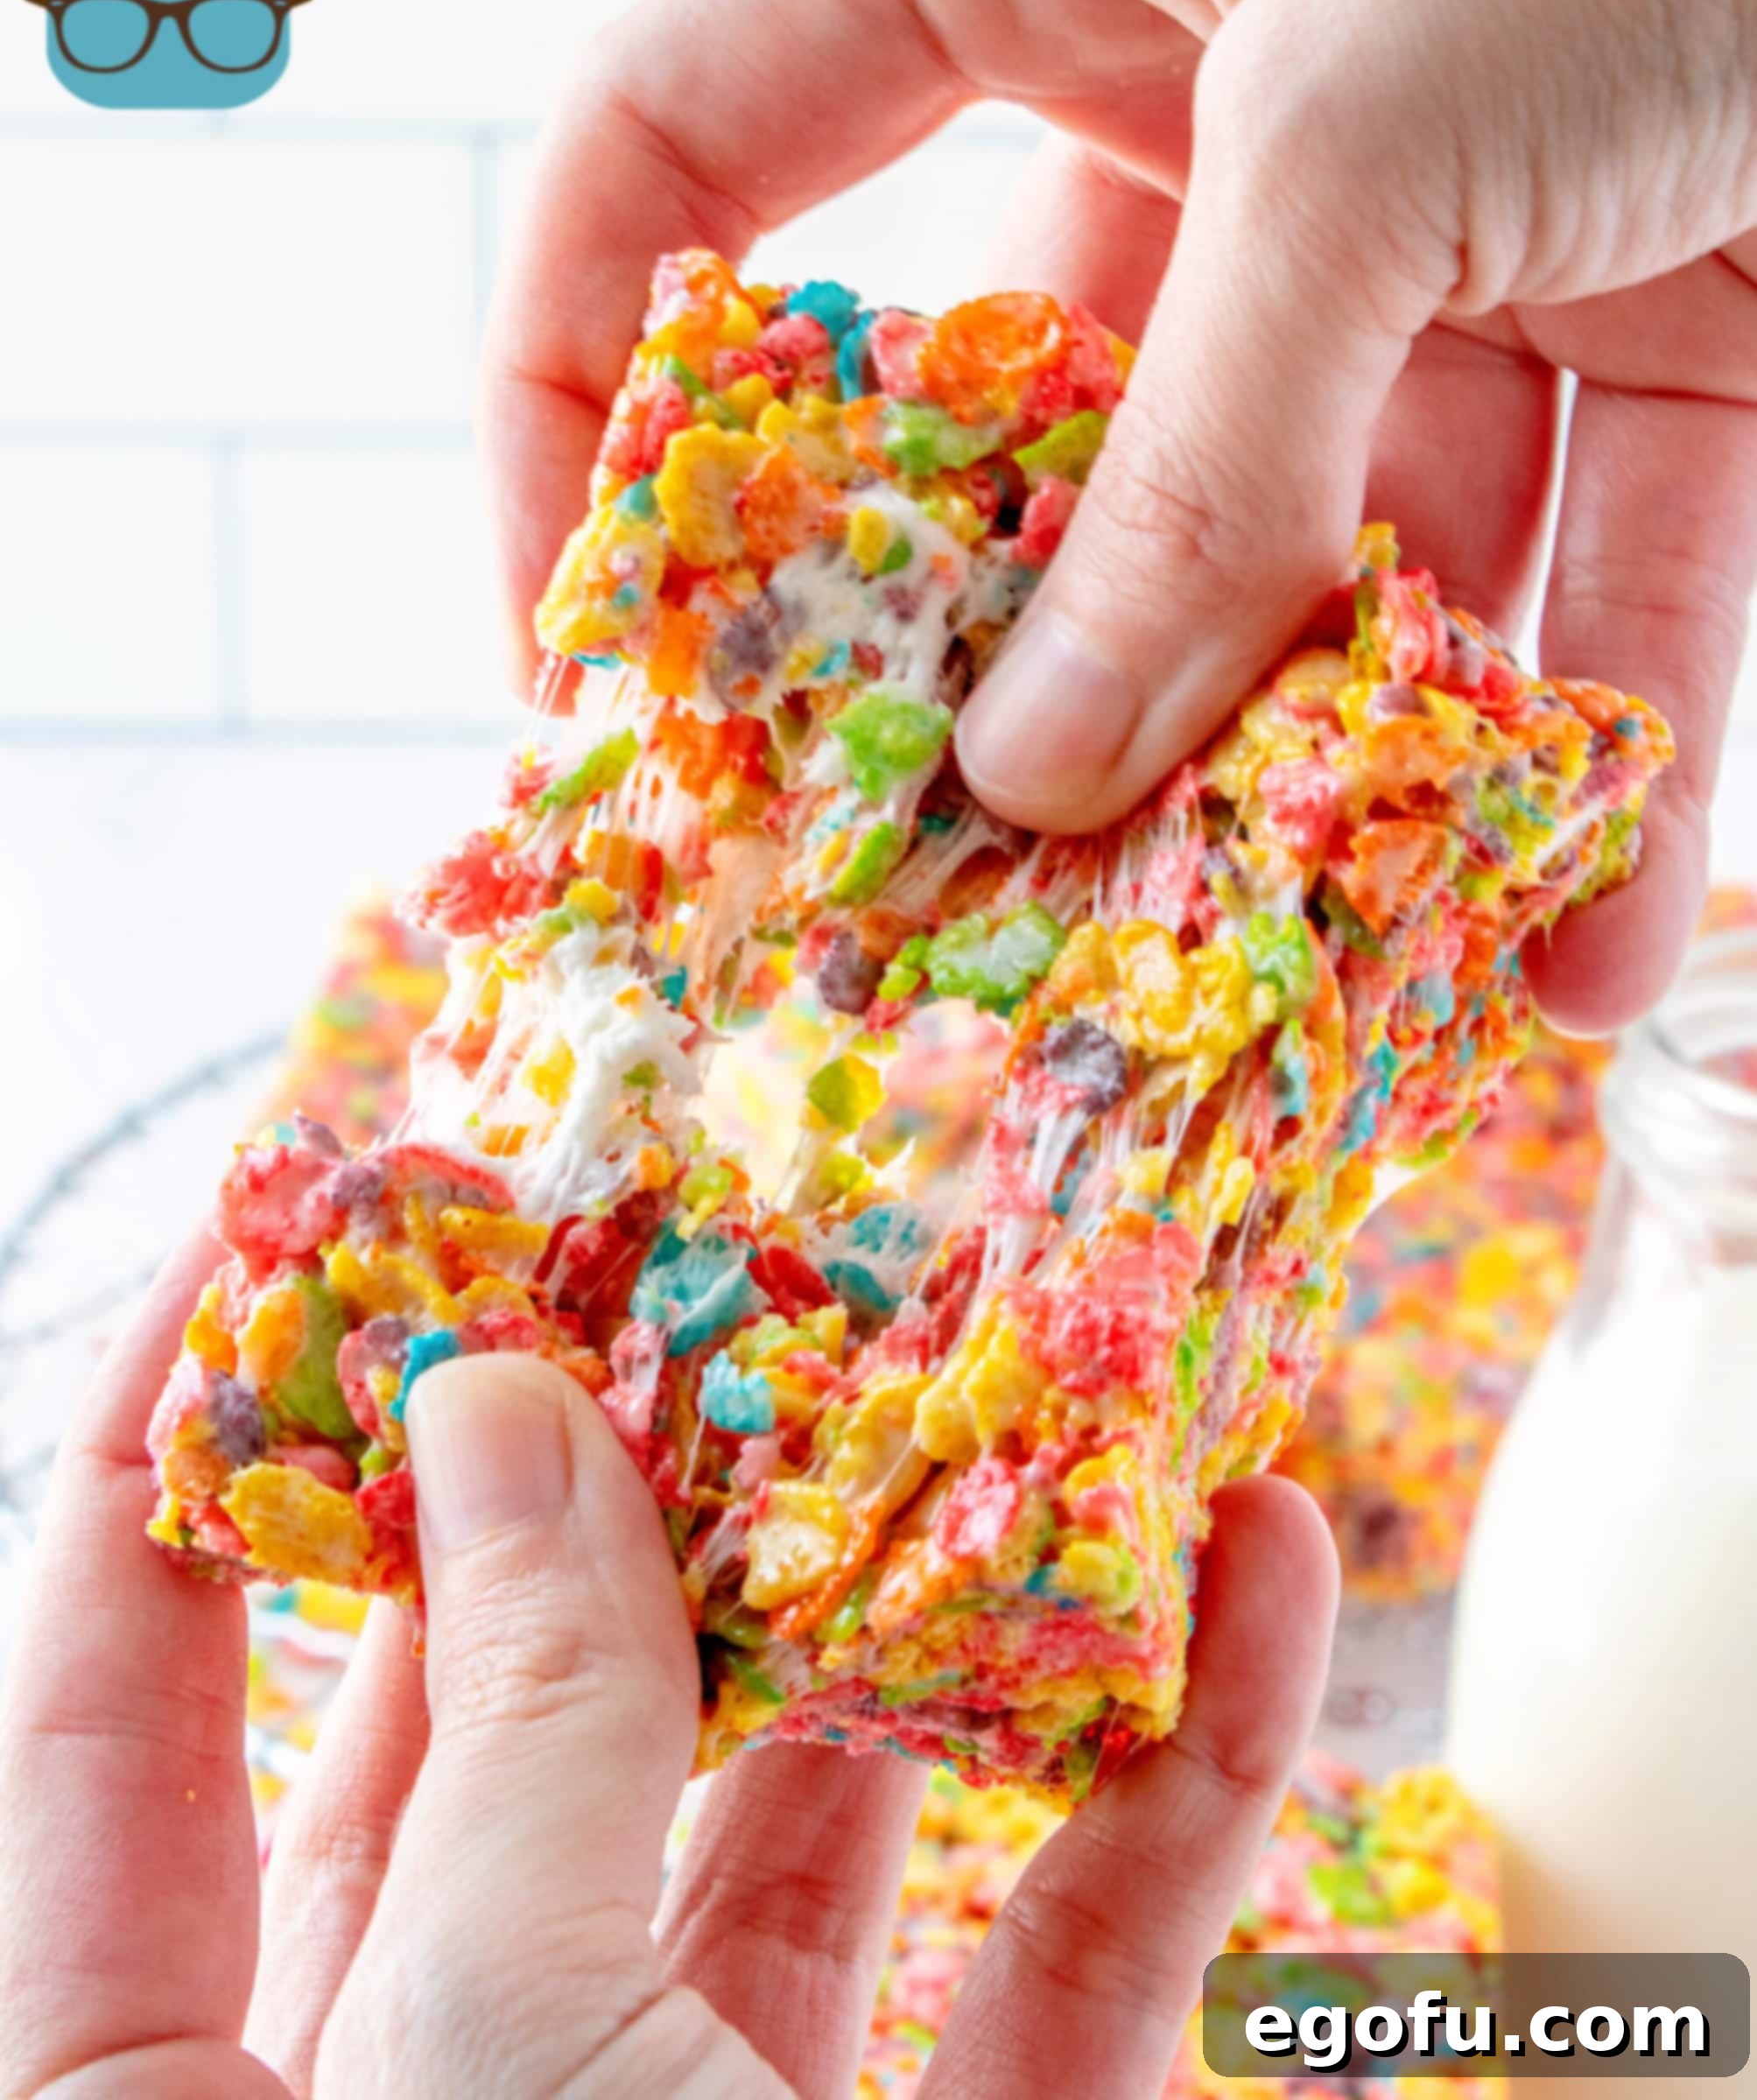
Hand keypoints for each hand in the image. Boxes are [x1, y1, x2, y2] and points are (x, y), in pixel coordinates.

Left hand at [0, 1233, 1335, 2099]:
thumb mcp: (488, 2058)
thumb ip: (522, 1725)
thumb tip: (498, 1411)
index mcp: (162, 2099)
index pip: (115, 1686)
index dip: (178, 1430)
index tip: (288, 1204)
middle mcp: (419, 2095)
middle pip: (495, 1708)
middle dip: (611, 1470)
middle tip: (697, 1235)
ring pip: (796, 1808)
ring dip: (929, 1598)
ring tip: (1012, 1371)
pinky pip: (1054, 1962)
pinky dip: (1168, 1782)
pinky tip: (1258, 1587)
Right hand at [484, 0, 1756, 1033]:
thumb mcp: (1374, 120)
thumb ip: (1197, 464)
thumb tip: (1040, 776)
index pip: (679, 158)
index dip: (588, 402)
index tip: (596, 671)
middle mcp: (1207, 90)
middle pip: (1020, 440)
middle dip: (1005, 680)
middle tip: (957, 912)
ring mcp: (1432, 223)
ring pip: (1315, 556)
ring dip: (1320, 779)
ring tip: (1286, 990)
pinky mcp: (1656, 321)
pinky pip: (1588, 575)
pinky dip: (1585, 762)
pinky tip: (1560, 951)